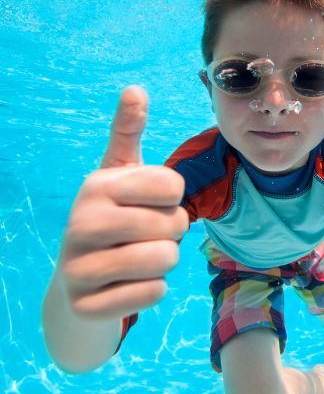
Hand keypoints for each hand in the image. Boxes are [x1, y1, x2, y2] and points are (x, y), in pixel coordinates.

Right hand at [59, 86, 187, 320]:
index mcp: (97, 185)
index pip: (174, 185)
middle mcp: (81, 222)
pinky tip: (126, 284)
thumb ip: (128, 132)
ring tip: (138, 257)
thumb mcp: (119, 174)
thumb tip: (135, 88)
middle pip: (174, 225)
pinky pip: (153, 294)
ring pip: (166, 260)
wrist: (79, 281)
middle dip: (171, 233)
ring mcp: (78, 267)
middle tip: (145, 235)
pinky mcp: (86, 305)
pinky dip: (151, 290)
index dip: (173, 198)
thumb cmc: (113, 218)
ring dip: (163, 261)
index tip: (150, 203)